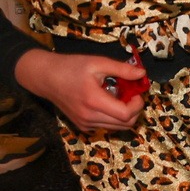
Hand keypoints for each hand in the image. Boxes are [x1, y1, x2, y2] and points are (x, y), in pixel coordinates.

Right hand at [14, 49, 144, 132]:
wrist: (45, 78)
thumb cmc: (71, 67)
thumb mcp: (98, 62)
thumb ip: (122, 69)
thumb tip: (142, 74)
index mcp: (94, 101)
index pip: (126, 115)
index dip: (137, 105)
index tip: (137, 92)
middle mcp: (89, 117)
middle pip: (125, 124)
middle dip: (135, 110)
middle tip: (132, 94)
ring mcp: (85, 124)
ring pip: (117, 128)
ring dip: (125, 115)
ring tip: (121, 97)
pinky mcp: (82, 126)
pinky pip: (106, 126)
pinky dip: (114, 118)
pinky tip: (109, 103)